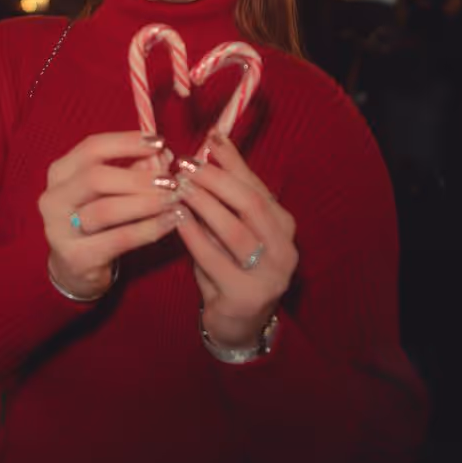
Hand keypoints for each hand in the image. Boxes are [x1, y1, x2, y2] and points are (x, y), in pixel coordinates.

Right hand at [39, 131, 178, 299]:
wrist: (75, 267)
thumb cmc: (97, 218)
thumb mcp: (111, 189)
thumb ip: (134, 169)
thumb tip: (162, 154)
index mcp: (60, 172)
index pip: (92, 147)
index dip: (127, 142)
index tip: (159, 142)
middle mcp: (53, 198)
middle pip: (96, 177)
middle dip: (138, 177)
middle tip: (170, 181)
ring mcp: (59, 230)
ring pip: (105, 210)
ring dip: (146, 203)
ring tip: (173, 200)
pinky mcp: (76, 257)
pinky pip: (118, 239)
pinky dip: (148, 228)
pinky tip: (169, 221)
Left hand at [173, 130, 297, 349]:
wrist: (237, 323)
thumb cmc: (230, 265)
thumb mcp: (232, 227)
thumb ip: (224, 194)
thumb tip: (208, 145)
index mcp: (283, 225)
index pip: (256, 185)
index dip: (232, 161)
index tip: (209, 139)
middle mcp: (284, 248)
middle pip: (249, 203)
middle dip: (215, 179)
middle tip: (186, 164)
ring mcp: (270, 275)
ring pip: (234, 230)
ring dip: (203, 204)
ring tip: (179, 187)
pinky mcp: (247, 296)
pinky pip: (215, 259)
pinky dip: (194, 236)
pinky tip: (177, 218)